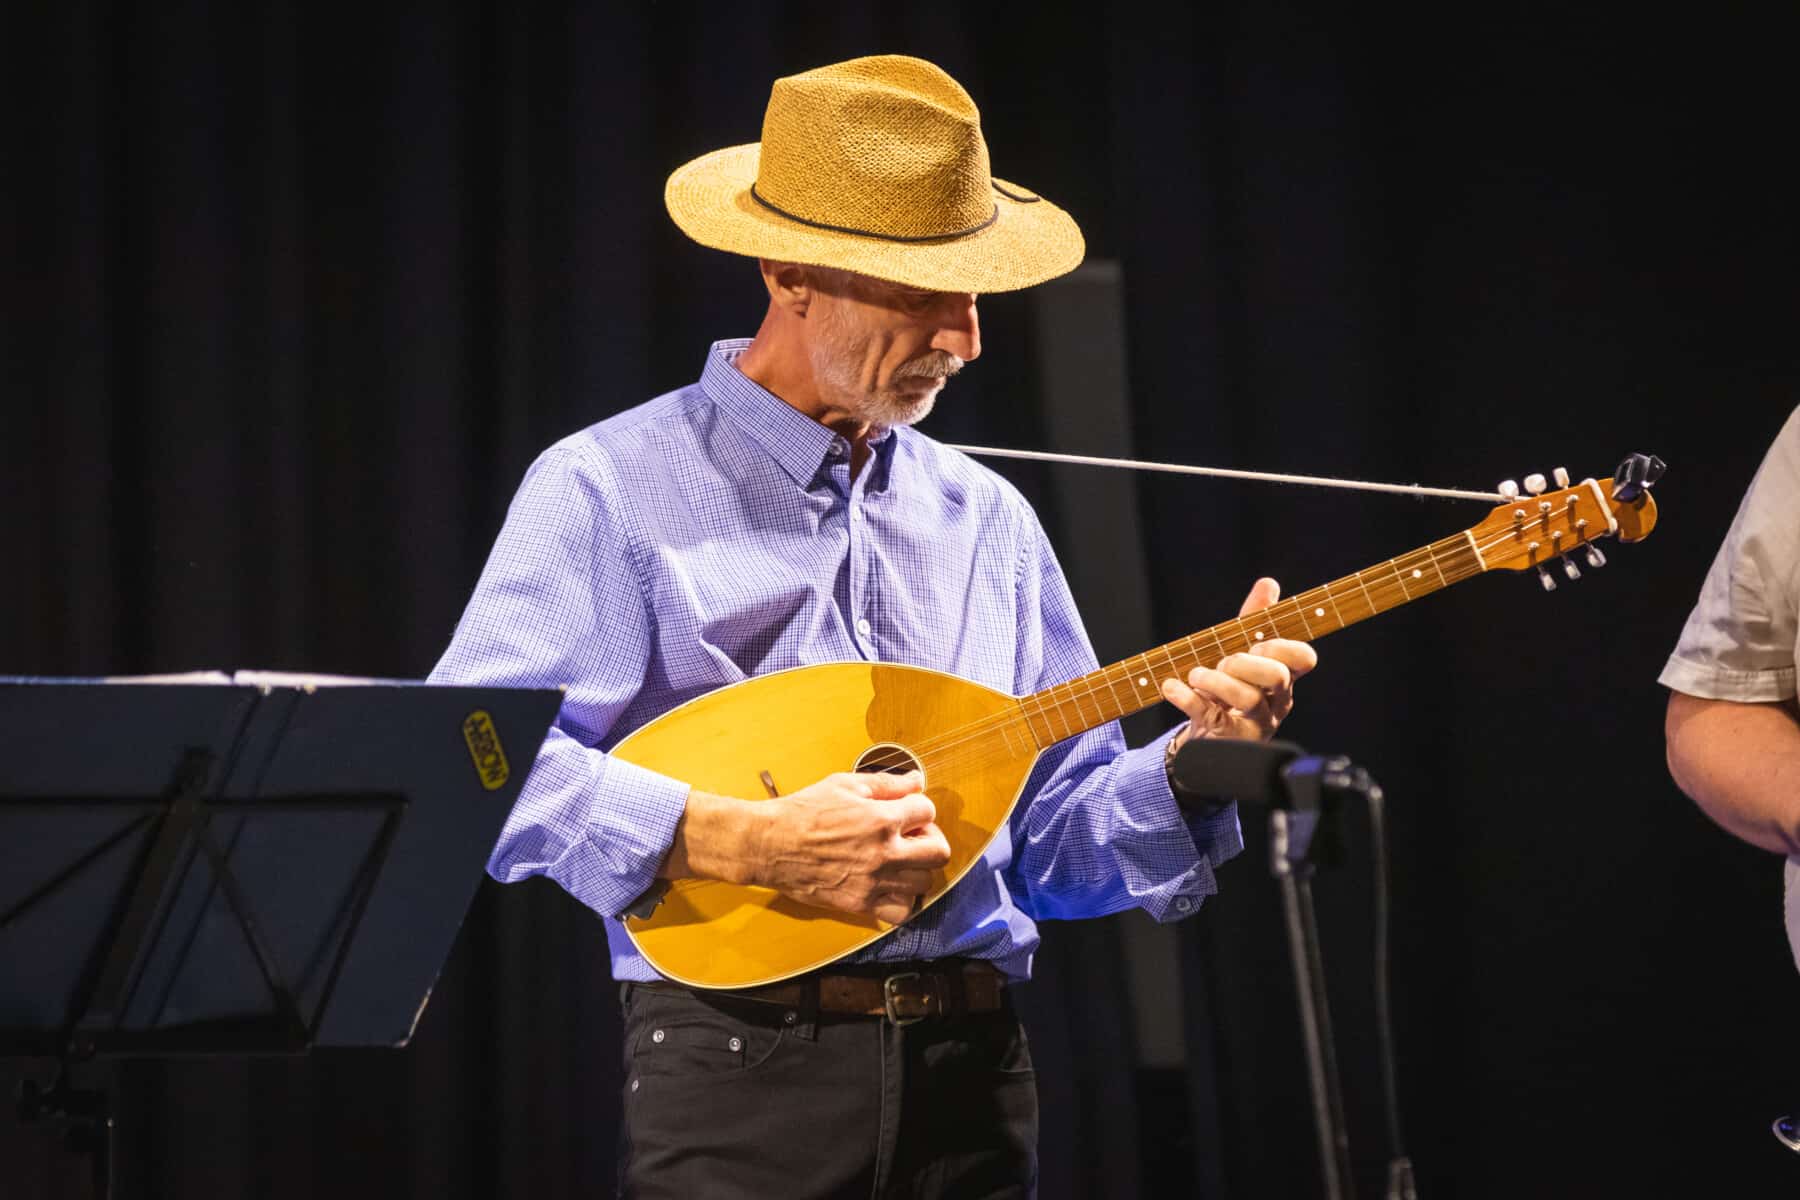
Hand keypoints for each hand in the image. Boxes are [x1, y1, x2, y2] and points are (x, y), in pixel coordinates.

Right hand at [748, 771, 951, 924]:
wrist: (769, 845)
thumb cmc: (803, 811)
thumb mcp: (844, 784)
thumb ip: (886, 783)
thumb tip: (916, 780)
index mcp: (881, 818)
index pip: (928, 811)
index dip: (919, 808)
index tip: (907, 812)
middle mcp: (883, 853)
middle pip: (938, 852)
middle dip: (930, 839)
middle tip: (912, 837)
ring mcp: (874, 882)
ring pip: (925, 883)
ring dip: (918, 870)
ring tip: (900, 861)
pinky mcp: (860, 904)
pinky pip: (902, 911)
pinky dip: (903, 900)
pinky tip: (890, 886)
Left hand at [1160, 577, 1317, 743]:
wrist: (1209, 735)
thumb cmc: (1231, 688)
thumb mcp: (1242, 651)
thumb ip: (1255, 619)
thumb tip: (1268, 583)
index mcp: (1283, 678)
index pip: (1303, 659)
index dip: (1283, 645)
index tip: (1257, 643)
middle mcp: (1275, 702)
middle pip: (1277, 676)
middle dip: (1247, 662)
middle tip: (1224, 661)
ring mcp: (1255, 723)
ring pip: (1248, 698)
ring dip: (1217, 680)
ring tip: (1196, 675)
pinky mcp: (1228, 738)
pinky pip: (1212, 717)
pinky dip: (1188, 698)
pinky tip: (1171, 687)